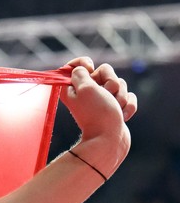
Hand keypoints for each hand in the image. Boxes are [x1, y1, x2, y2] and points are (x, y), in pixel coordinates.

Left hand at [60, 57, 136, 175]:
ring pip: (120, 84)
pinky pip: (129, 97)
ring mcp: (103, 101)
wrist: (109, 141)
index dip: (84, 62)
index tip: (89, 67)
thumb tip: (79, 68)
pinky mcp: (116, 108)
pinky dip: (128, 105)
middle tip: (108, 94)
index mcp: (73, 88)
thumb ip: (80, 74)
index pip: (77, 65)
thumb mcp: (84, 89)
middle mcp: (87, 93)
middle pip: (105, 71)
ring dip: (121, 96)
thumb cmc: (97, 114)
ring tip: (115, 108)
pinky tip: (123, 116)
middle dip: (111, 81)